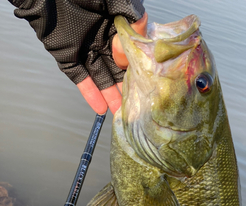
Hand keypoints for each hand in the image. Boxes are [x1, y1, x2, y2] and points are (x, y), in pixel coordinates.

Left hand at [11, 0, 147, 113]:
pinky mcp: (66, 55)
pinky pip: (79, 77)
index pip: (131, 51)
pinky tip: (100, 108)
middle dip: (127, 88)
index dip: (138, 66)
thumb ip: (132, 17)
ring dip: (111, 96)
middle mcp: (101, 38)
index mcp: (115, 25)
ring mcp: (83, 48)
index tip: (145, 79)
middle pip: (118, 69)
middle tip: (138, 106)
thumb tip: (137, 42)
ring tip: (121, 114)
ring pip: (101, 76)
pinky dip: (89, 93)